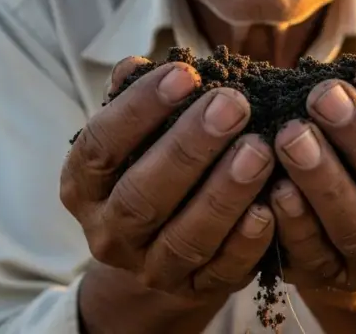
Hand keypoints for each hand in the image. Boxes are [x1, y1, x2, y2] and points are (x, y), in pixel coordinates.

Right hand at [60, 57, 277, 309]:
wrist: (158, 253)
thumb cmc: (151, 168)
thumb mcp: (134, 137)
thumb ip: (135, 99)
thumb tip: (136, 64)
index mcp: (84, 185)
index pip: (100, 146)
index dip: (139, 109)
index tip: (185, 74)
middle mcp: (109, 232)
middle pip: (141, 195)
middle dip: (189, 147)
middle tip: (233, 105)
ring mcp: (150, 268)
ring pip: (184, 237)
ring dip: (224, 192)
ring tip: (260, 149)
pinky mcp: (194, 290)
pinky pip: (221, 271)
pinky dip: (246, 241)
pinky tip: (271, 207)